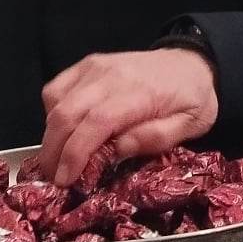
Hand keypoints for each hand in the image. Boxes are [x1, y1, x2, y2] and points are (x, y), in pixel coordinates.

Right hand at [38, 48, 219, 186]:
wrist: (191, 62)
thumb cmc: (192, 97)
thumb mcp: (191, 124)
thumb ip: (157, 137)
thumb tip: (120, 149)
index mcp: (140, 93)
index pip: (97, 122)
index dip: (76, 153)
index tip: (66, 180)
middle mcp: (112, 75)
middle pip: (68, 113)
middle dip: (54, 152)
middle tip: (55, 179)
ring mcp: (96, 67)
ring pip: (56, 102)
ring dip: (50, 136)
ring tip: (57, 160)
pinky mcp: (87, 64)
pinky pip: (56, 88)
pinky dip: (51, 113)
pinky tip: (63, 131)